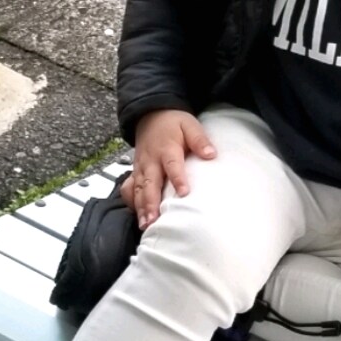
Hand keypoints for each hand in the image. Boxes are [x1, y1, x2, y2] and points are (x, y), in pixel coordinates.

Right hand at [120, 110, 215, 229]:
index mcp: (167, 148)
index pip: (172, 165)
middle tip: (154, 220)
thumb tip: (211, 154)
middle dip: (150, 203)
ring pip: (137, 189)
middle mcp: (151, 160)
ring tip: (145, 224)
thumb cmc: (173, 123)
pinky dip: (131, 202)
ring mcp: (140, 167)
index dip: (178, 179)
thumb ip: (200, 140)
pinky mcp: (135, 172)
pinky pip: (129, 188)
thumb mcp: (190, 125)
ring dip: (140, 207)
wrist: (151, 115)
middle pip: (149, 183)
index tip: (184, 193)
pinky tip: (137, 216)